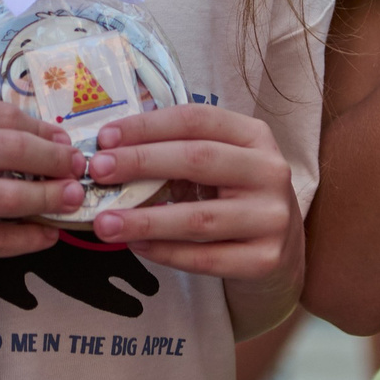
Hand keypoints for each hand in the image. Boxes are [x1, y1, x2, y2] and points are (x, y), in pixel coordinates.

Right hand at [0, 96, 82, 259]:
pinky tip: (46, 235)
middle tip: (79, 170)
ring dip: (47, 199)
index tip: (65, 142)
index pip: (1, 117)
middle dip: (54, 161)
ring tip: (70, 200)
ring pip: (5, 197)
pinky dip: (25, 239)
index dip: (43, 130)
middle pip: (9, 152)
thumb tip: (47, 136)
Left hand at [86, 104, 297, 279]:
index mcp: (255, 136)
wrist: (283, 248)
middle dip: (141, 163)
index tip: (105, 138)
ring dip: (144, 220)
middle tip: (97, 171)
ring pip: (199, 217)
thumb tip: (110, 153)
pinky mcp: (265, 259)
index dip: (148, 126)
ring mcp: (272, 217)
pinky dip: (166, 252)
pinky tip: (137, 246)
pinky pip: (206, 258)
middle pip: (198, 160)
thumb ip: (177, 154)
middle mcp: (270, 171)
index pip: (197, 120)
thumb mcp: (218, 163)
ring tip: (104, 222)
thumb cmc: (235, 196)